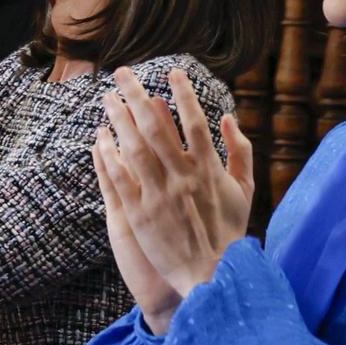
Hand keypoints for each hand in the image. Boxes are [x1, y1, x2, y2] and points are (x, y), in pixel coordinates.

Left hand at [96, 68, 252, 299]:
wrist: (211, 273)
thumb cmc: (229, 232)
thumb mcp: (245, 190)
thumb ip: (241, 152)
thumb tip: (229, 118)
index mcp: (209, 169)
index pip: (194, 121)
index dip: (182, 94)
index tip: (171, 71)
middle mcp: (183, 177)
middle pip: (155, 127)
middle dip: (137, 95)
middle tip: (122, 72)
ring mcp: (159, 194)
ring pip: (133, 147)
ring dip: (119, 119)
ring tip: (108, 97)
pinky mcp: (139, 213)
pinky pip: (119, 177)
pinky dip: (108, 155)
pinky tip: (100, 137)